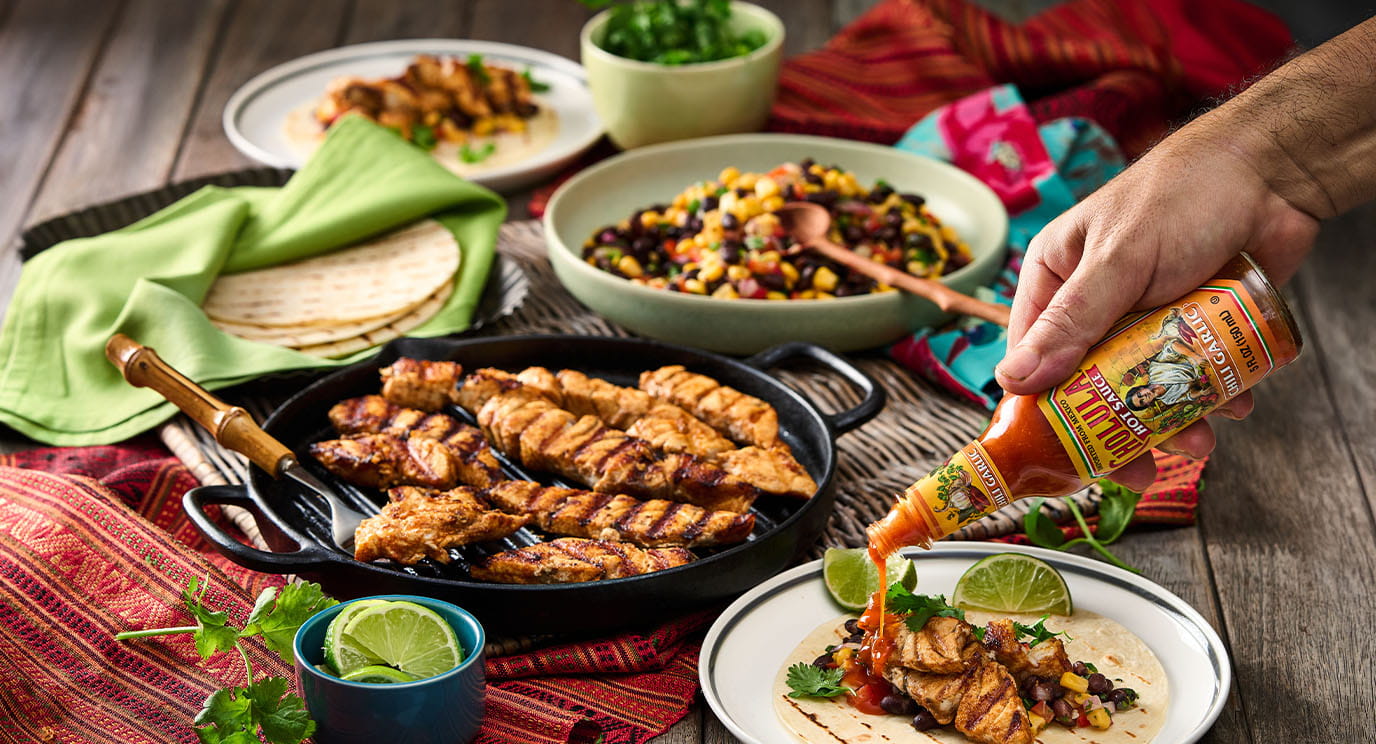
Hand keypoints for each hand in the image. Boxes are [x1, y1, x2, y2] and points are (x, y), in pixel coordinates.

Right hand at [995, 125, 1317, 489]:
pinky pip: (1192, 375)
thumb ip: (1071, 322)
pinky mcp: (1193, 326)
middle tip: (1142, 467)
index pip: (1033, 358)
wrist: (1272, 173)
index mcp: (1057, 282)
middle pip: (1090, 384)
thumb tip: (1013, 381)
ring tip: (1203, 438)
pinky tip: (1235, 405)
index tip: (1067, 455)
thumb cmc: (1181, 195)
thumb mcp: (1118, 261)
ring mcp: (1146, 318)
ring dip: (1173, 419)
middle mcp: (1096, 305)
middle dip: (1118, 427)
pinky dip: (1212, 397)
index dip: (1046, 410)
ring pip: (1145, 386)